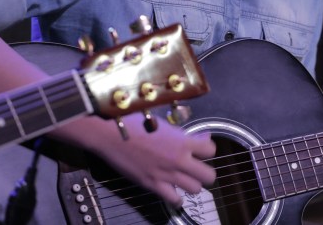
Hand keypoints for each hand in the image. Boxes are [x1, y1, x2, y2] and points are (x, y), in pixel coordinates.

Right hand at [68, 113, 215, 205]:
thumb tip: (201, 136)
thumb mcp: (164, 123)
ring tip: (185, 179)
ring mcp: (166, 175)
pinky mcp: (152, 185)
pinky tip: (173, 191)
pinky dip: (176, 198)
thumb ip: (184, 133)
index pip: (211, 150)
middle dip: (205, 172)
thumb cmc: (136, 122)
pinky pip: (173, 200)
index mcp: (183, 141)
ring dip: (193, 184)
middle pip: (209, 175)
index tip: (200, 148)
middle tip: (197, 167)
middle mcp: (179, 160)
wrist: (111, 133)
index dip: (207, 149)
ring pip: (195, 189)